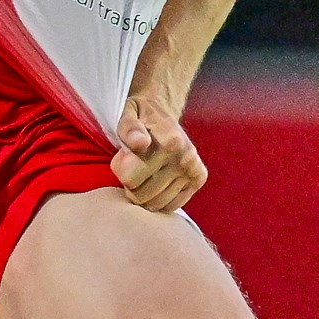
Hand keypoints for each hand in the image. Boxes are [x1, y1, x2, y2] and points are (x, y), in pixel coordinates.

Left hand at [108, 92, 205, 212]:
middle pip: (142, 195)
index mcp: (170, 142)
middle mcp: (185, 157)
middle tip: (130, 171)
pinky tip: (154, 187)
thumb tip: (140, 143)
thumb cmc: (140, 116)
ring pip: (156, 204)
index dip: (120, 173)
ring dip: (144, 196)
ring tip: (142, 177)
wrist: (162, 112)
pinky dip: (159, 202)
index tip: (122, 160)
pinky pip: (172, 206)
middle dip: (130, 187)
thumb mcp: (129, 114)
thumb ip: (129, 128)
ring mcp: (193, 170)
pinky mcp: (198, 179)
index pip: (131, 180)